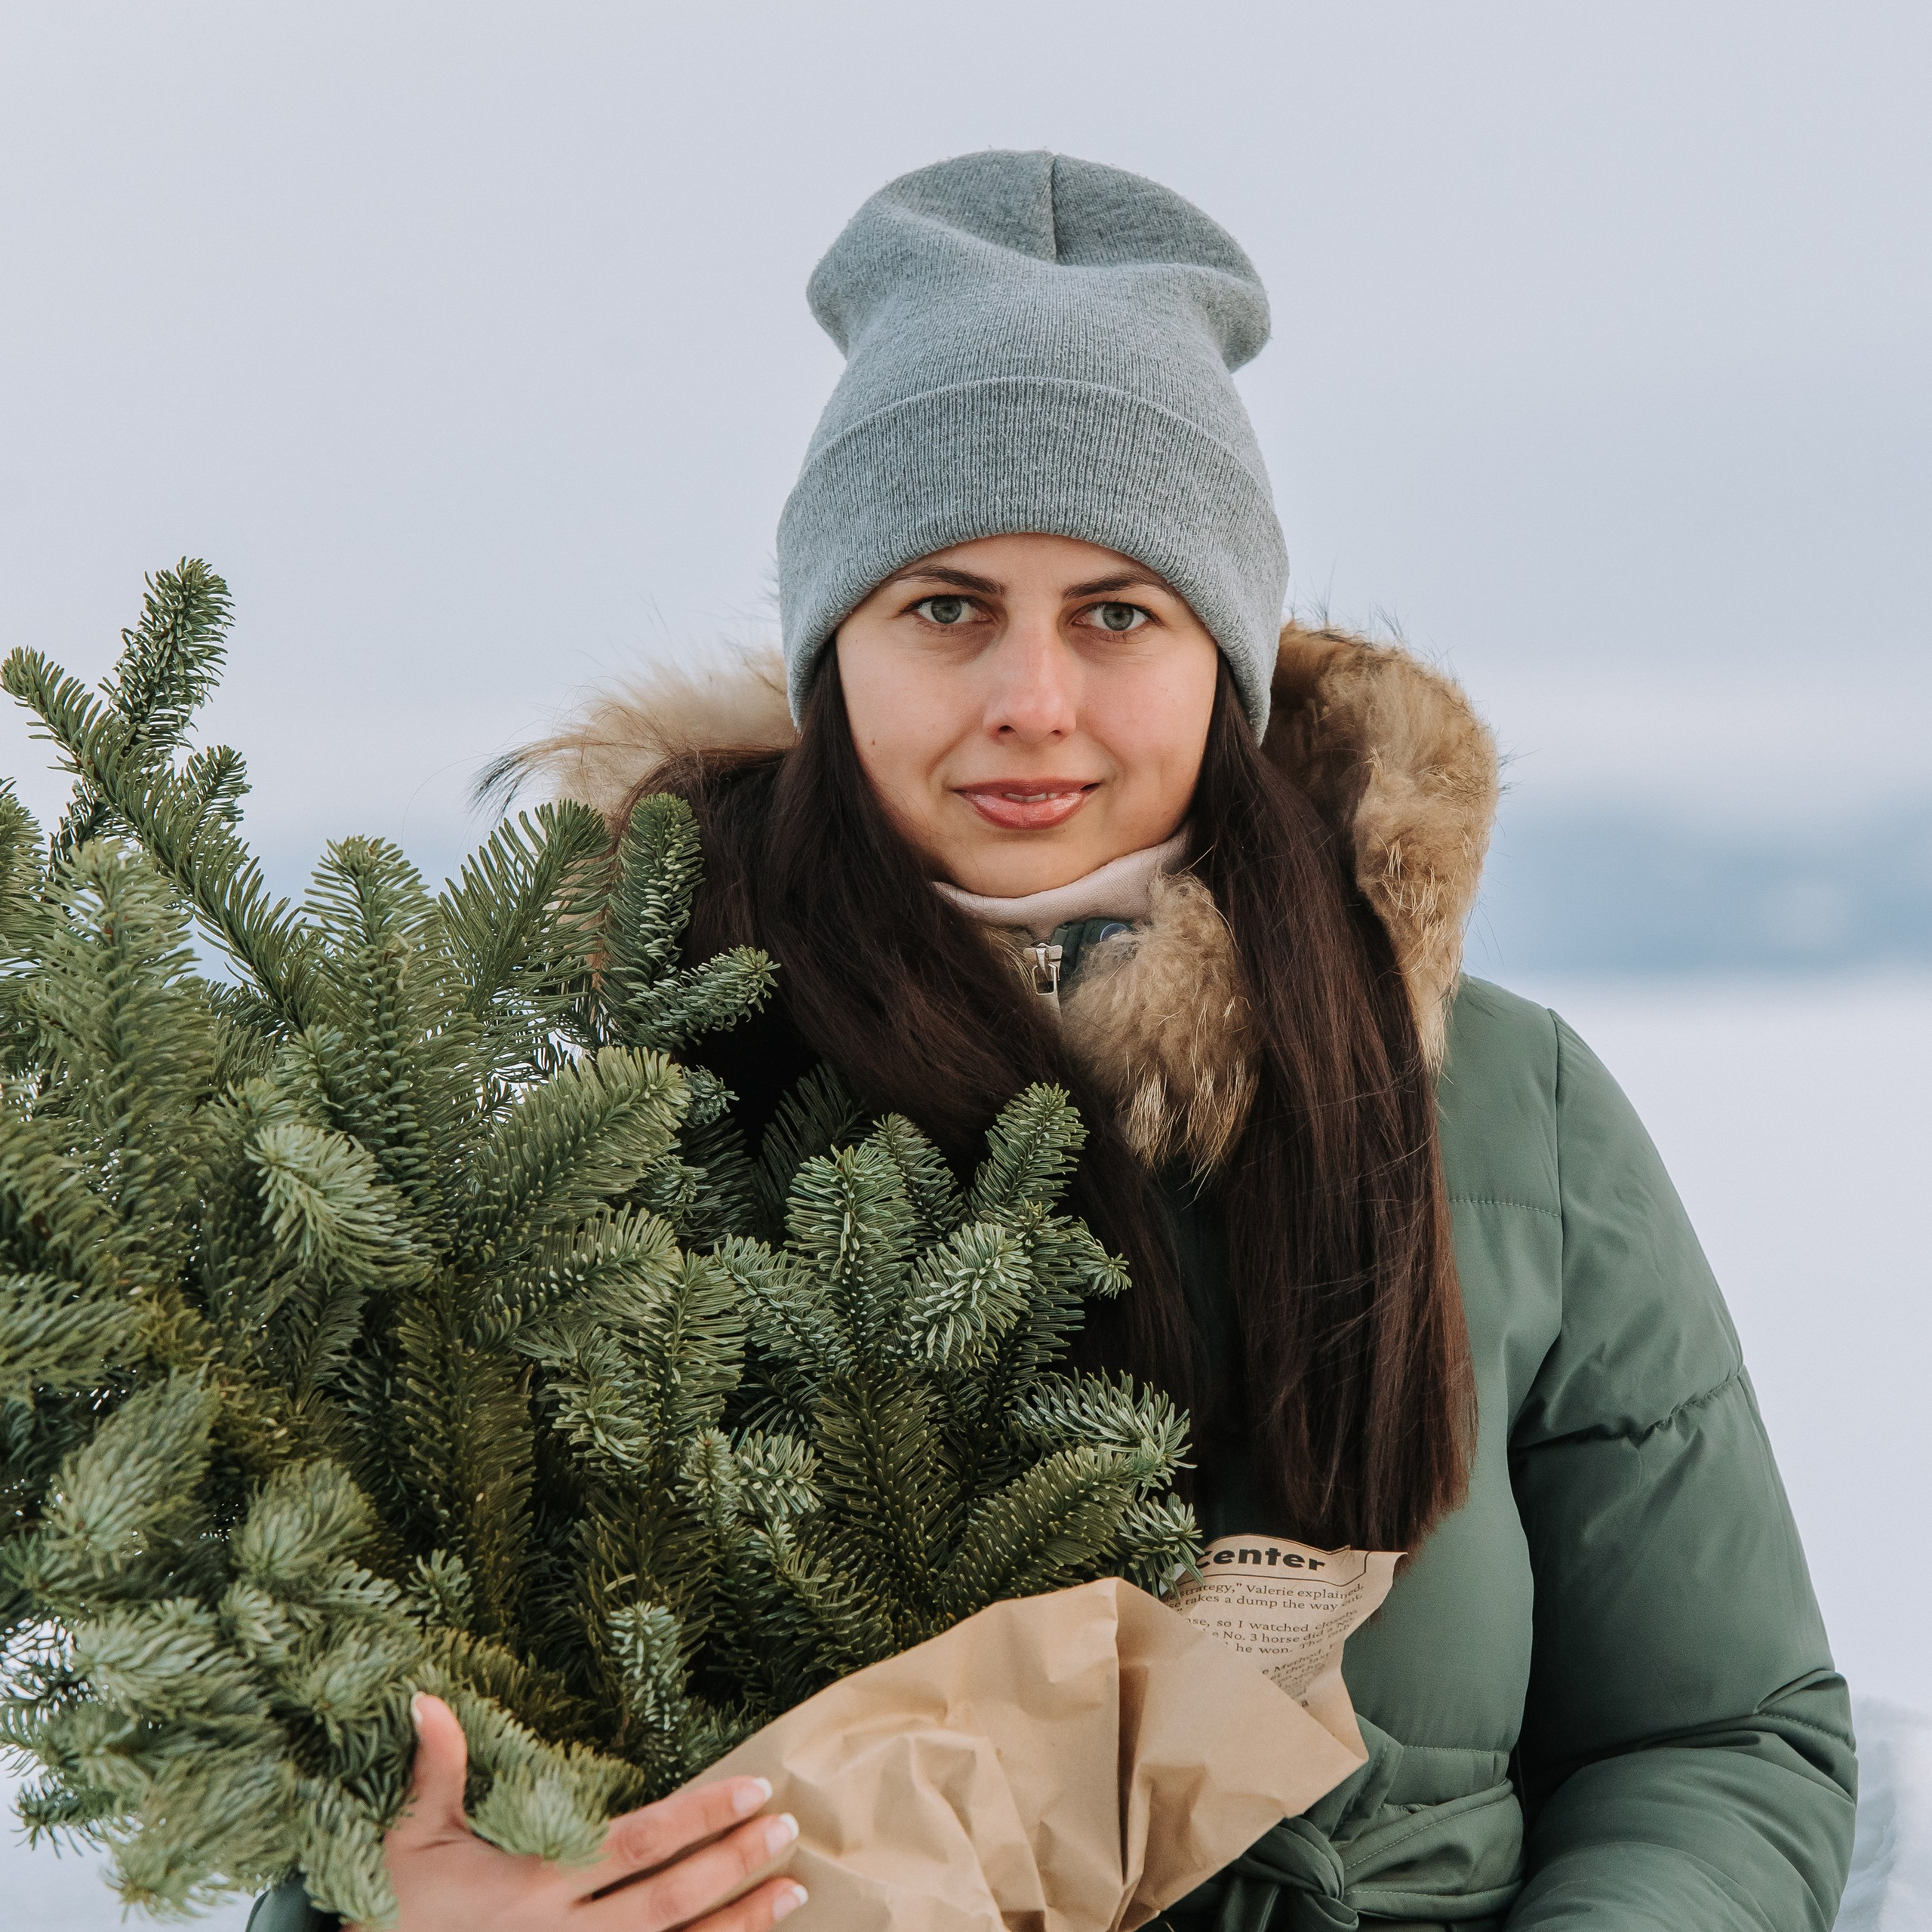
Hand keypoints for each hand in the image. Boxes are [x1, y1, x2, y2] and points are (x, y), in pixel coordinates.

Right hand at [353, 1694, 807, 1931]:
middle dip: (734, 1866)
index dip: (698, 1818)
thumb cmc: (397, 1898)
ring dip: (739, 1924)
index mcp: (536, 1884)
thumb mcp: (407, 1834)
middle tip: (788, 1829)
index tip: (752, 1789)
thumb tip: (429, 1700)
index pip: (637, 1846)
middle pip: (669, 1900)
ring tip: (796, 1892)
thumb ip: (434, 1770)